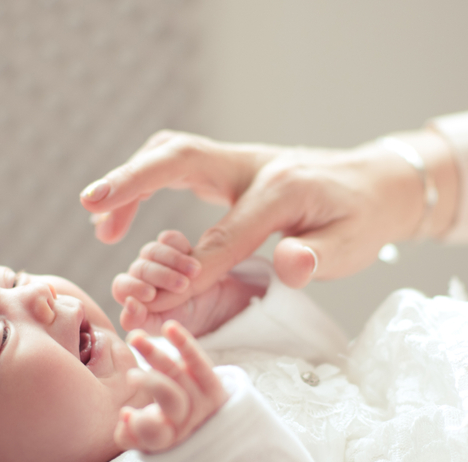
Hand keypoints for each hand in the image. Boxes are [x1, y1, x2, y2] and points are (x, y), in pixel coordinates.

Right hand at [82, 129, 457, 310]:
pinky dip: (144, 182)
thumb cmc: (362, 218)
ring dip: (130, 181)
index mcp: (281, 188)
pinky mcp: (229, 167)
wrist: (377, 181)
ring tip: (100, 221)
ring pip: (171, 155)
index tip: (160, 301)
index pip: (225, 234)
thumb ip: (318, 257)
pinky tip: (127, 213)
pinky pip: (176, 165)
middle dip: (132, 182)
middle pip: (180, 158)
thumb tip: (290, 266)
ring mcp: (238, 160)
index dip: (192, 271)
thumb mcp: (352, 245)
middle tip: (90, 207)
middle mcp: (252, 165)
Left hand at [112, 229, 262, 334]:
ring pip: (151, 252)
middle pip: (137, 268)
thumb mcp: (172, 327)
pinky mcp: (176, 248)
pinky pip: (167, 239)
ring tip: (196, 271)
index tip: (149, 294)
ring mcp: (158, 262)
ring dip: (171, 260)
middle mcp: (144, 280)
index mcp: (137, 300)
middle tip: (183, 284)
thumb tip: (127, 307)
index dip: (131, 288)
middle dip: (159, 276)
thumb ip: (147, 321)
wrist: (229, 308)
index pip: (121, 287)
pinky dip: (177, 245)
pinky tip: (193, 253)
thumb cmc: (196, 322)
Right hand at [115, 321, 226, 452]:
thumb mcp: (142, 440)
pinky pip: (200, 362)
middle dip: (152, 385)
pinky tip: (170, 328)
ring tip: (135, 338)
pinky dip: (184, 343)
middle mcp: (187, 422)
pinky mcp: (214, 385)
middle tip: (131, 376)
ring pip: (178, 374)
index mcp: (166, 440)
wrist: (207, 429)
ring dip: (156, 354)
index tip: (126, 413)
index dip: (140, 427)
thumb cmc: (162, 431)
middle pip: (171, 400)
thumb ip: (128, 433)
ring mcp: (203, 402)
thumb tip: (125, 414)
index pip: (154, 436)